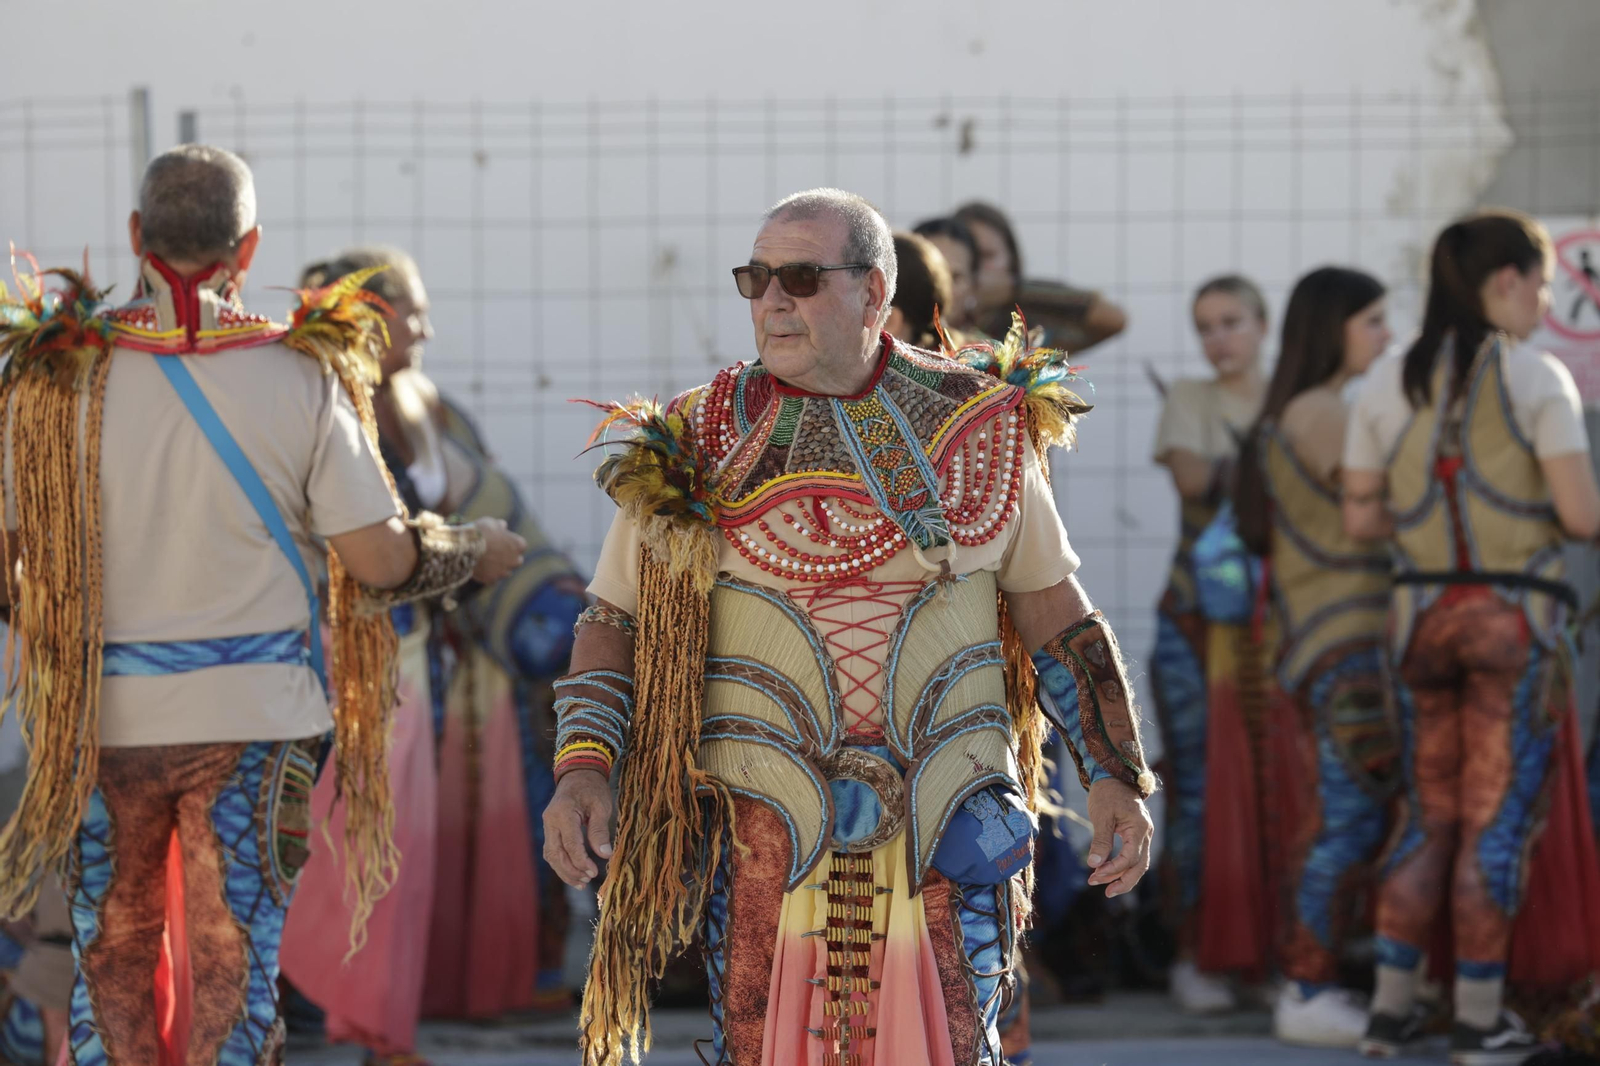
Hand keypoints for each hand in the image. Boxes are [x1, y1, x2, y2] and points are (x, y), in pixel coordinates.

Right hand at [471, 517, 525, 583]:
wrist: (466, 547)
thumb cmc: (480, 532)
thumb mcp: (491, 523)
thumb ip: (499, 526)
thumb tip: (503, 526)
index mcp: (519, 545)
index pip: (520, 546)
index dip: (511, 543)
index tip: (502, 541)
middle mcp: (515, 561)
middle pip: (516, 561)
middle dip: (509, 558)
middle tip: (496, 553)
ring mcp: (504, 572)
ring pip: (504, 572)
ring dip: (499, 568)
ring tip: (486, 561)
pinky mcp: (491, 580)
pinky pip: (492, 578)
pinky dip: (487, 575)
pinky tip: (479, 568)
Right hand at [542, 769, 613, 887]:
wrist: (578, 774)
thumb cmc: (592, 788)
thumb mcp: (601, 806)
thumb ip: (600, 830)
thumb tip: (605, 855)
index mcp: (563, 812)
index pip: (570, 844)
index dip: (581, 861)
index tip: (594, 872)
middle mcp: (550, 820)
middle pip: (555, 853)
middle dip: (570, 870)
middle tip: (587, 880)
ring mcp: (548, 825)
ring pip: (551, 855)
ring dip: (564, 870)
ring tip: (581, 882)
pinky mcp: (550, 829)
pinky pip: (552, 850)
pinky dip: (561, 863)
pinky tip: (573, 872)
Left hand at [1085, 778, 1153, 898]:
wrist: (1113, 776)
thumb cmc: (1106, 793)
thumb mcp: (1101, 815)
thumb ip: (1100, 840)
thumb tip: (1094, 864)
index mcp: (1139, 827)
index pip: (1130, 857)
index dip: (1113, 869)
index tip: (1094, 874)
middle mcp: (1146, 833)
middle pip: (1140, 866)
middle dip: (1122, 881)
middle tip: (1104, 892)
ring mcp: (1144, 835)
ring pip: (1139, 864)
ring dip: (1123, 877)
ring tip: (1105, 887)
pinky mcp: (1137, 835)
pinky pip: (1134, 856)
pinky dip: (1124, 867)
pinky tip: (1109, 874)